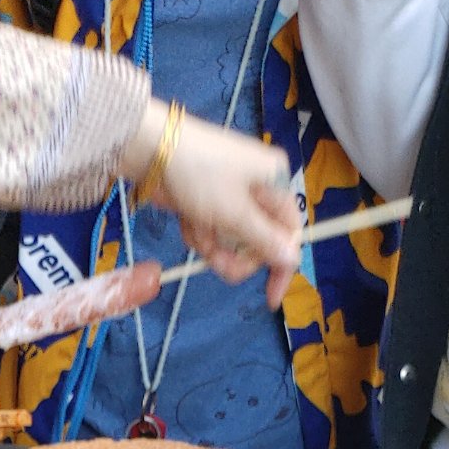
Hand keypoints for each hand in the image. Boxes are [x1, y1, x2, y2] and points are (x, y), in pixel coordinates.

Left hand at [132, 107, 300, 307]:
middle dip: (235, 255)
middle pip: (258, 244)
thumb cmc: (202, 175)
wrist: (154, 151)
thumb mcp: (236, 212)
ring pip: (232, 243)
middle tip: (213, 257)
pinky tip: (187, 220)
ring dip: (212, 244)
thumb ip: (265, 240)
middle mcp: (259, 189)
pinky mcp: (210, 203)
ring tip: (196, 227)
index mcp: (276, 182)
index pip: (289, 233)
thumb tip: (294, 259)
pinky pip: (212, 233)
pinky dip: (199, 232)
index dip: (281, 266)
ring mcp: (233, 197)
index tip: (271, 298)